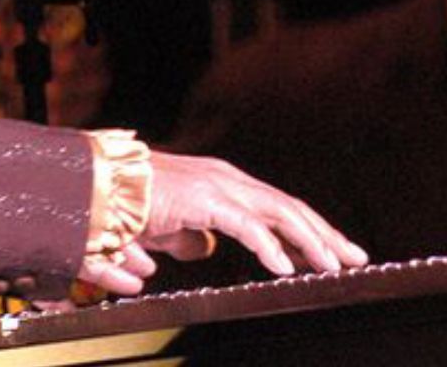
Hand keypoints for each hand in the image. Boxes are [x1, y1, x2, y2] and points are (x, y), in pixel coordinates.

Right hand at [76, 151, 367, 296]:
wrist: (90, 184)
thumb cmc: (121, 204)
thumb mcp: (164, 227)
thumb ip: (186, 237)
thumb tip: (202, 250)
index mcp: (222, 185)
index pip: (278, 208)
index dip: (309, 231)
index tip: (334, 253)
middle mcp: (227, 179)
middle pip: (289, 208)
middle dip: (325, 235)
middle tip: (355, 258)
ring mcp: (217, 186)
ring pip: (279, 213)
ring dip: (310, 240)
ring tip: (333, 265)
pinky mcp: (202, 198)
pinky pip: (245, 225)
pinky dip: (269, 245)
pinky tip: (285, 267)